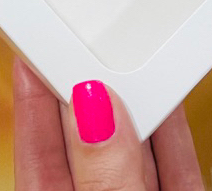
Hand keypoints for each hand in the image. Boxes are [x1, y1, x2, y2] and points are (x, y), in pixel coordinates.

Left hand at [13, 57, 203, 190]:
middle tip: (93, 35)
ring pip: (134, 150)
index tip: (39, 43)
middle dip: (90, 87)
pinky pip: (174, 167)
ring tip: (132, 53)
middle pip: (88, 141)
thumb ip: (105, 178)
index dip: (36, 92)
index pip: (37, 149)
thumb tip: (96, 111)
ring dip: (137, 102)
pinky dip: (174, 132)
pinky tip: (172, 100)